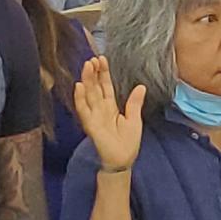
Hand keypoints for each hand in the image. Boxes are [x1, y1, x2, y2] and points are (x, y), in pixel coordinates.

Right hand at [73, 57, 144, 171]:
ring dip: (87, 80)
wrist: (122, 161)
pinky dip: (80, 98)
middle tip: (92, 58)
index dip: (103, 73)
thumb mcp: (135, 119)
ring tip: (87, 66)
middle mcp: (100, 109)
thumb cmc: (128, 142)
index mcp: (111, 107)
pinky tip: (79, 86)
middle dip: (93, 73)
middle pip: (95, 87)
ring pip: (89, 95)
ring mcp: (94, 116)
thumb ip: (135, 103)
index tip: (102, 59)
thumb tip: (141, 86)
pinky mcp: (90, 125)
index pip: (106, 86)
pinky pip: (83, 110)